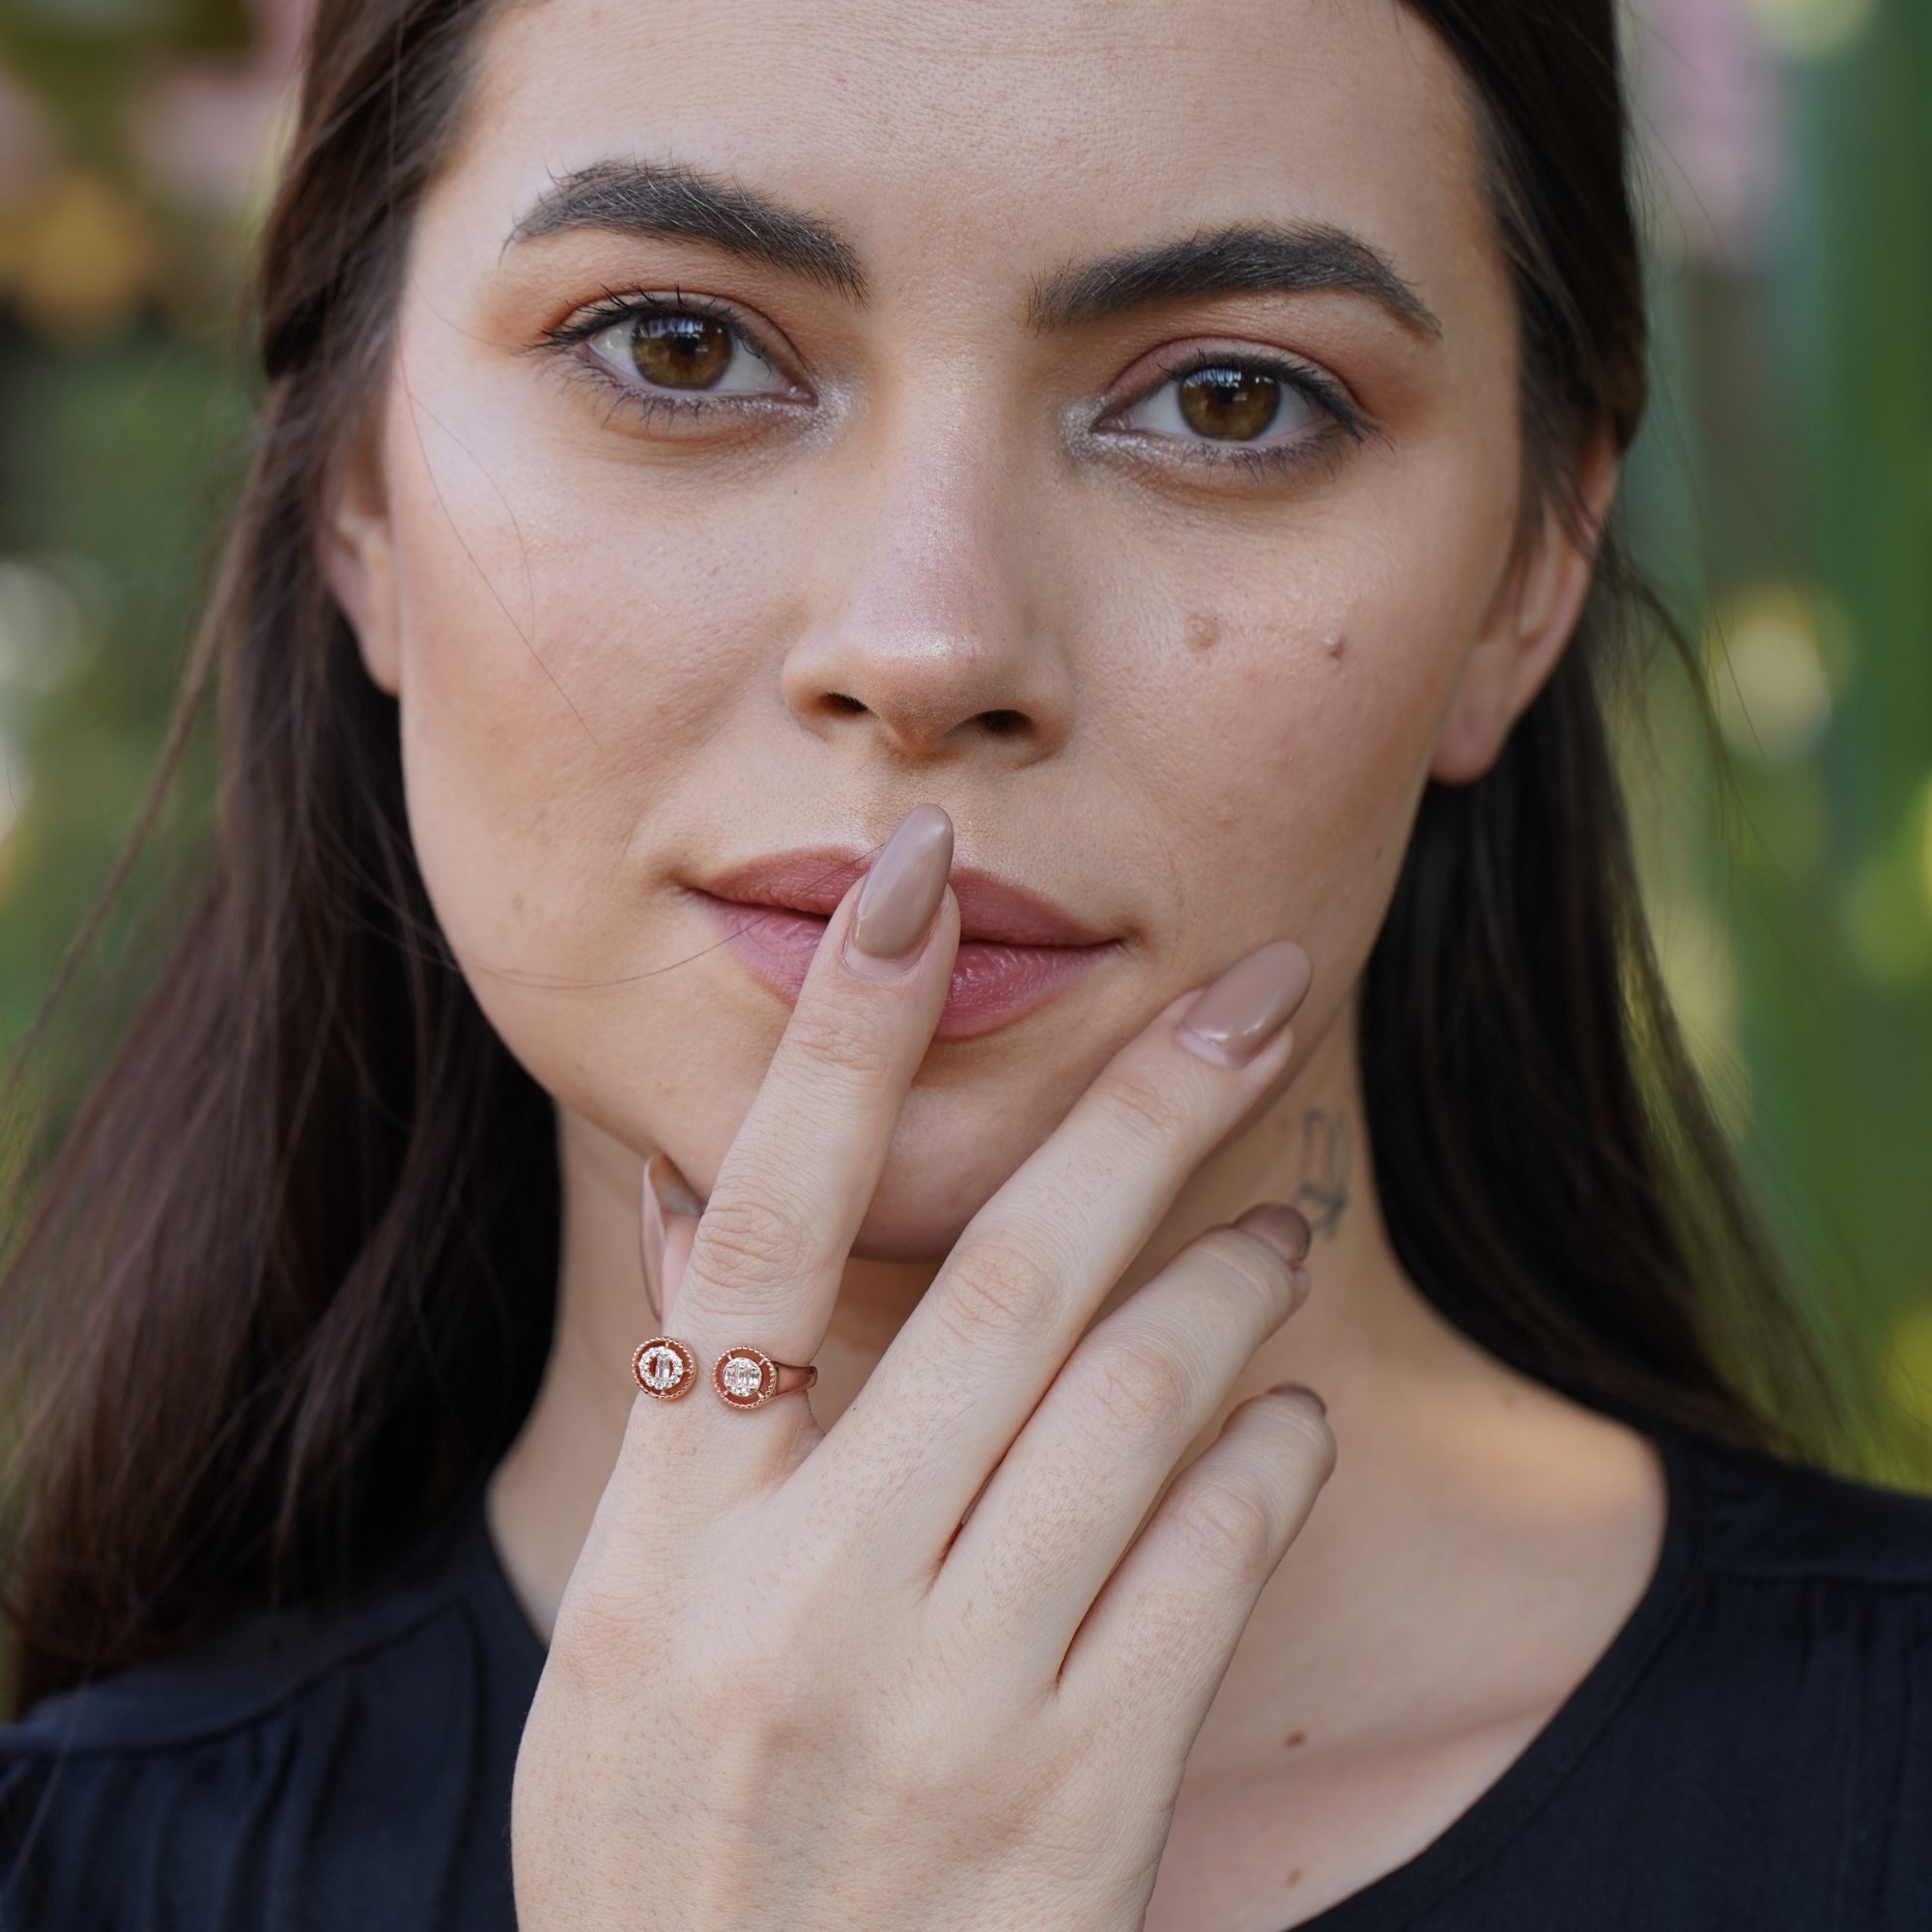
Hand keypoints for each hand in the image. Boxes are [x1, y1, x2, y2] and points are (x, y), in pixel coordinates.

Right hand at [511, 803, 1332, 1931]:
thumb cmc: (667, 1861)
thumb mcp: (619, 1644)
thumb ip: (677, 1418)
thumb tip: (693, 1195)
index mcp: (673, 1545)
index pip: (758, 1233)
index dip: (839, 1043)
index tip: (915, 884)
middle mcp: (812, 1600)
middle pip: (1005, 1284)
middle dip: (1140, 1110)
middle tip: (1249, 992)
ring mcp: (957, 1701)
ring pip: (1137, 1404)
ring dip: (1225, 1279)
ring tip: (1271, 1211)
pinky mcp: (1088, 1797)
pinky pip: (1211, 1561)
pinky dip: (1264, 1458)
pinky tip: (1281, 1417)